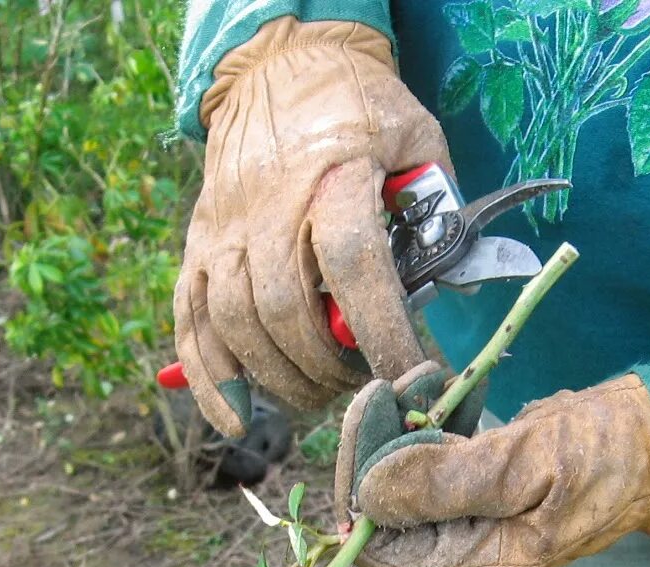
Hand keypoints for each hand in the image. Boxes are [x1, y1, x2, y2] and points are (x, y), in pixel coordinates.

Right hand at [174, 18, 451, 436]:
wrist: (277, 66)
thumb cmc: (359, 109)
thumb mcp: (417, 138)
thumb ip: (439, 209)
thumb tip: (459, 288)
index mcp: (332, 173)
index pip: (351, 263)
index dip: (380, 330)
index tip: (410, 374)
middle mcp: (265, 205)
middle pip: (286, 310)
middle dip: (330, 368)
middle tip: (363, 386)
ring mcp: (221, 230)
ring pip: (236, 325)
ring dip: (282, 378)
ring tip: (321, 393)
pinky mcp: (194, 247)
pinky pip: (189, 325)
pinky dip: (208, 381)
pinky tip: (237, 417)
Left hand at [335, 366, 649, 566]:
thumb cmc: (605, 455)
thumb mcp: (526, 464)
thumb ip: (444, 484)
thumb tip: (369, 496)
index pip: (377, 546)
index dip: (364, 479)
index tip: (375, 411)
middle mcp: (461, 559)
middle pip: (381, 514)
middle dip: (380, 445)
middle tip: (398, 387)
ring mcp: (466, 529)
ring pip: (398, 483)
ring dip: (400, 427)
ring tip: (426, 380)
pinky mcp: (474, 497)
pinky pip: (426, 467)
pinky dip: (425, 426)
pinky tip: (443, 389)